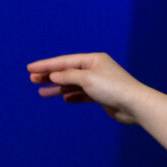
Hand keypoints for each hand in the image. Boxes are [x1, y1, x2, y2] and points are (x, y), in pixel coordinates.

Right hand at [27, 52, 148, 122]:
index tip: (30, 68)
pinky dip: (73, 96)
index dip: (46, 65)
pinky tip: (64, 99)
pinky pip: (83, 95)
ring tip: (42, 92)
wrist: (135, 106)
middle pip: (68, 71)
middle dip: (50, 76)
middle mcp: (96, 69)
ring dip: (58, 88)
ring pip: (74, 84)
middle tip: (32, 80)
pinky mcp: (103, 96)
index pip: (64, 61)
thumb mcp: (87, 79)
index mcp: (93, 60)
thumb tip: (54, 75)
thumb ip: (68, 75)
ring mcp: (100, 83)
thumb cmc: (114, 88)